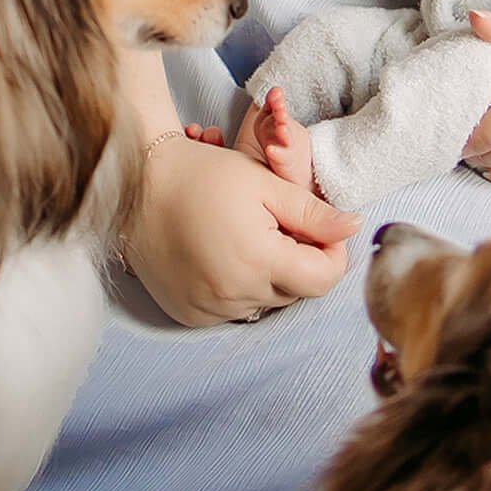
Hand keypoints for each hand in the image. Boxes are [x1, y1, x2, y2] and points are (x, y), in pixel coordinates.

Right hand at [128, 129, 356, 324]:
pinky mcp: (189, 314)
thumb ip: (313, 212)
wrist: (137, 185)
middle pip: (295, 291)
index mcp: (258, 260)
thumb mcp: (265, 184)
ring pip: (266, 302)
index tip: (321, 231)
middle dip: (298, 261)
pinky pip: (233, 309)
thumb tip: (354, 228)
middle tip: (277, 225)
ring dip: (268, 277)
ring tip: (248, 238)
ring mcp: (208, 309)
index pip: (322, 279)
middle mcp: (234, 294)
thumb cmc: (202, 175)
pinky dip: (238, 289)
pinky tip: (223, 257)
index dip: (331, 254)